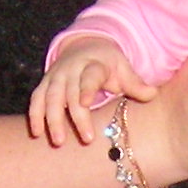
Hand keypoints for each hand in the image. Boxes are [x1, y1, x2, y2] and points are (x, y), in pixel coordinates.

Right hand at [28, 36, 149, 147]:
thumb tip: (152, 94)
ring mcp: (55, 77)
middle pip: (70, 93)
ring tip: (58, 141)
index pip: (89, 78)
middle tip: (85, 139)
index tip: (85, 103)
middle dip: (75, 116)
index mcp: (92, 65)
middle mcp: (71, 70)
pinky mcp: (44, 84)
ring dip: (51, 119)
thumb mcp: (123, 69)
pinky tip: (36, 133)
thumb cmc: (108, 64)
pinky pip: (36, 99)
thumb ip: (135, 83)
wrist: (84, 46)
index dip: (86, 89)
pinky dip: (35, 115)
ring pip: (50, 98)